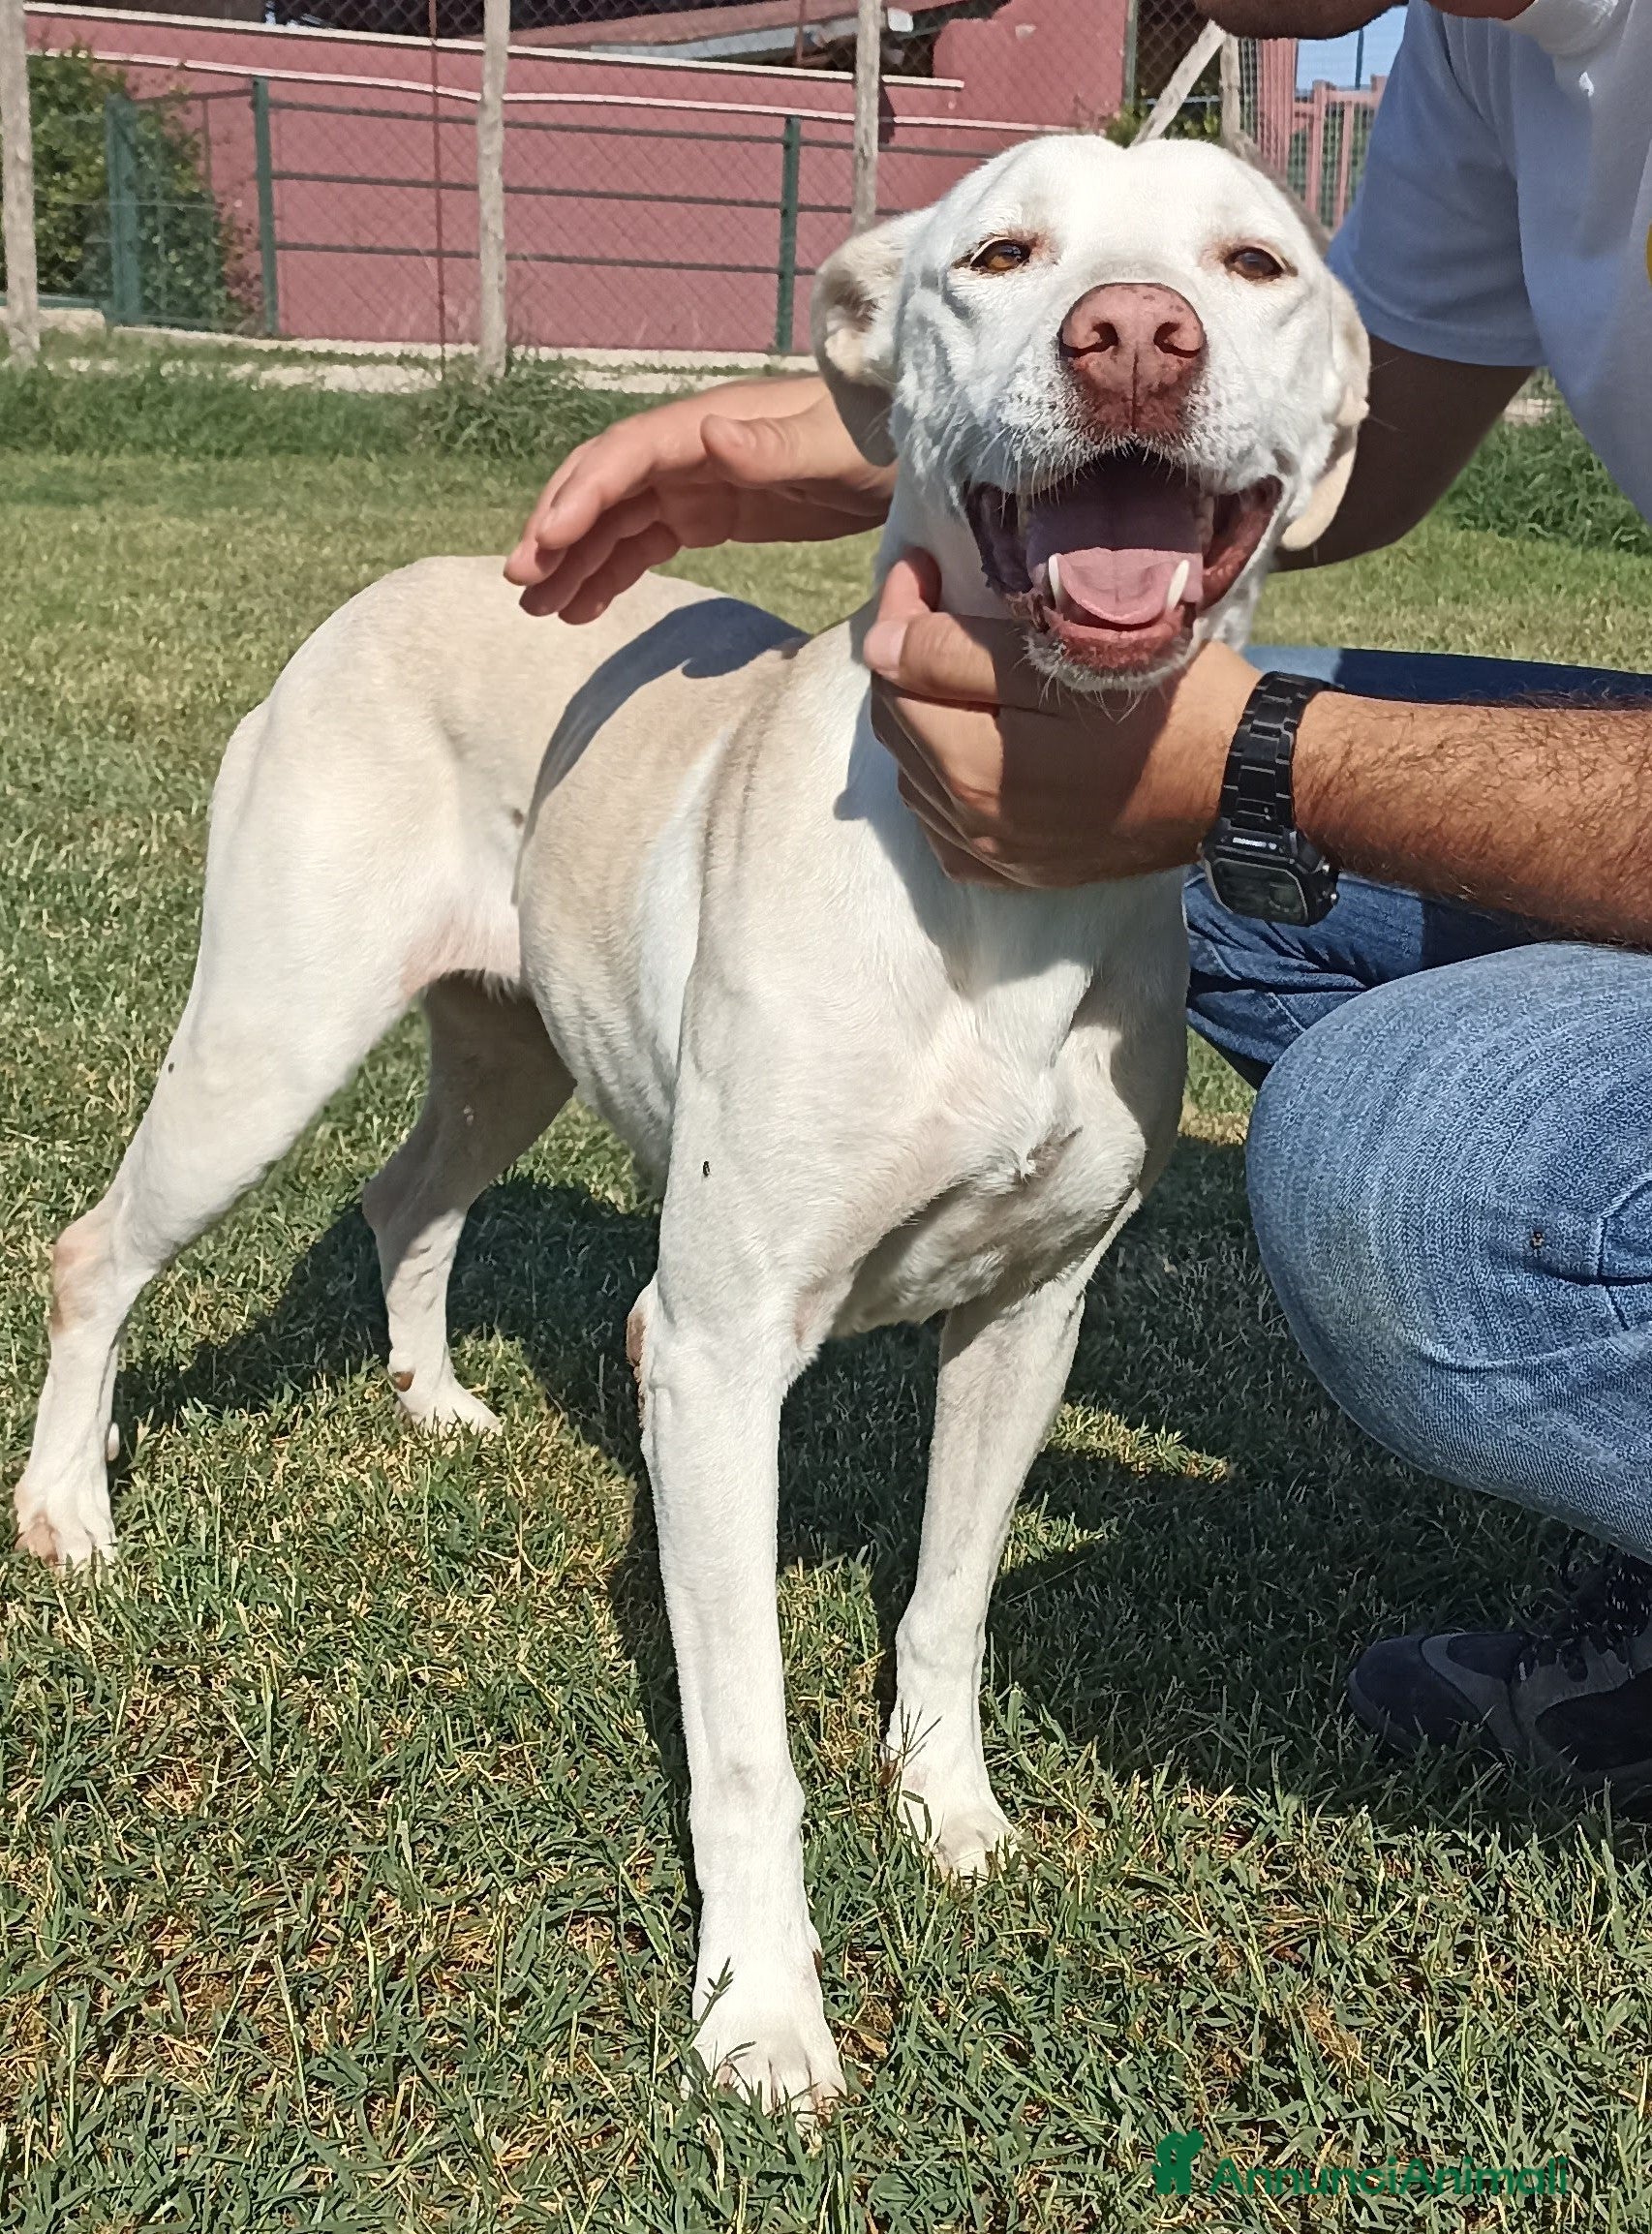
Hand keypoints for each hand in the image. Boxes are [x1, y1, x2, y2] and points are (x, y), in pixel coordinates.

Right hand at [504, 376, 893, 622]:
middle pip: (602, 486)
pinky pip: (644, 542)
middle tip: (520, 582)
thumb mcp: (832, 449)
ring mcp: (695, 482)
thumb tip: (709, 432)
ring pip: (615, 520)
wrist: (910, 448)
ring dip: (573, 559)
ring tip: (538, 608)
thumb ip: (772, 446)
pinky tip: (582, 608)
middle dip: (556, 530)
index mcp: (706, 426)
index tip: (543, 542)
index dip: (579, 496)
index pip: (623, 458)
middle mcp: (689, 448)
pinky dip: (610, 572)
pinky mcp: (709, 513)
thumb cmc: (874, 441)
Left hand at [863, 553, 1256, 886]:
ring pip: (919, 779)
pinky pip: (949, 831)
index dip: (899, 615)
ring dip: (925, 721)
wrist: (1241, 779)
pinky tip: (972, 750)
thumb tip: (880, 644)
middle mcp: (972, 823)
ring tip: (957, 672)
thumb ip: (957, 653)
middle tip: (935, 606)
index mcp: (975, 767)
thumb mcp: (1067, 656)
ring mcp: (996, 855)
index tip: (922, 566)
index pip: (895, 680)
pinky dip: (946, 785)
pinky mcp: (1022, 872)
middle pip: (899, 731)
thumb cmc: (1167, 705)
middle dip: (907, 665)